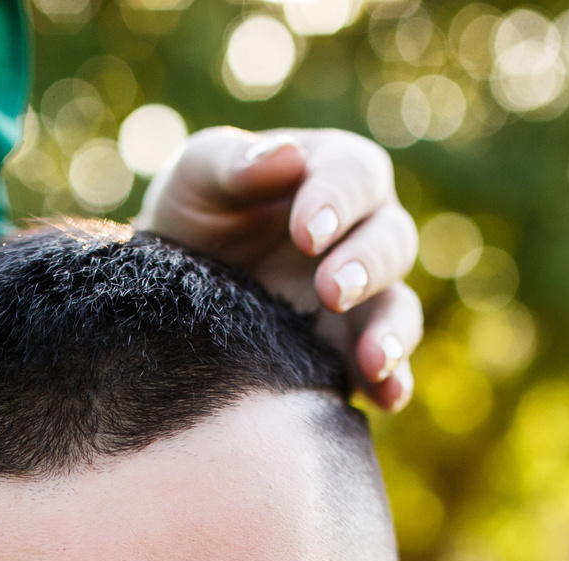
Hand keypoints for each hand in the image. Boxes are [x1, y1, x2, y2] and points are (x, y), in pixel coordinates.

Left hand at [138, 127, 421, 412]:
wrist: (169, 293)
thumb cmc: (192, 216)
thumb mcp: (195, 178)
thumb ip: (233, 163)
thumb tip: (287, 155)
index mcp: (333, 174)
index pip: (356, 174)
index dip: (339, 201)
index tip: (307, 233)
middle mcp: (361, 233)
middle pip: (390, 240)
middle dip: (366, 266)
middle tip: (331, 292)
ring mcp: (364, 297)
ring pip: (399, 306)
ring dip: (392, 330)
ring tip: (373, 359)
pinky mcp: (351, 351)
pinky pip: (388, 366)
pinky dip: (393, 381)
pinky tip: (385, 397)